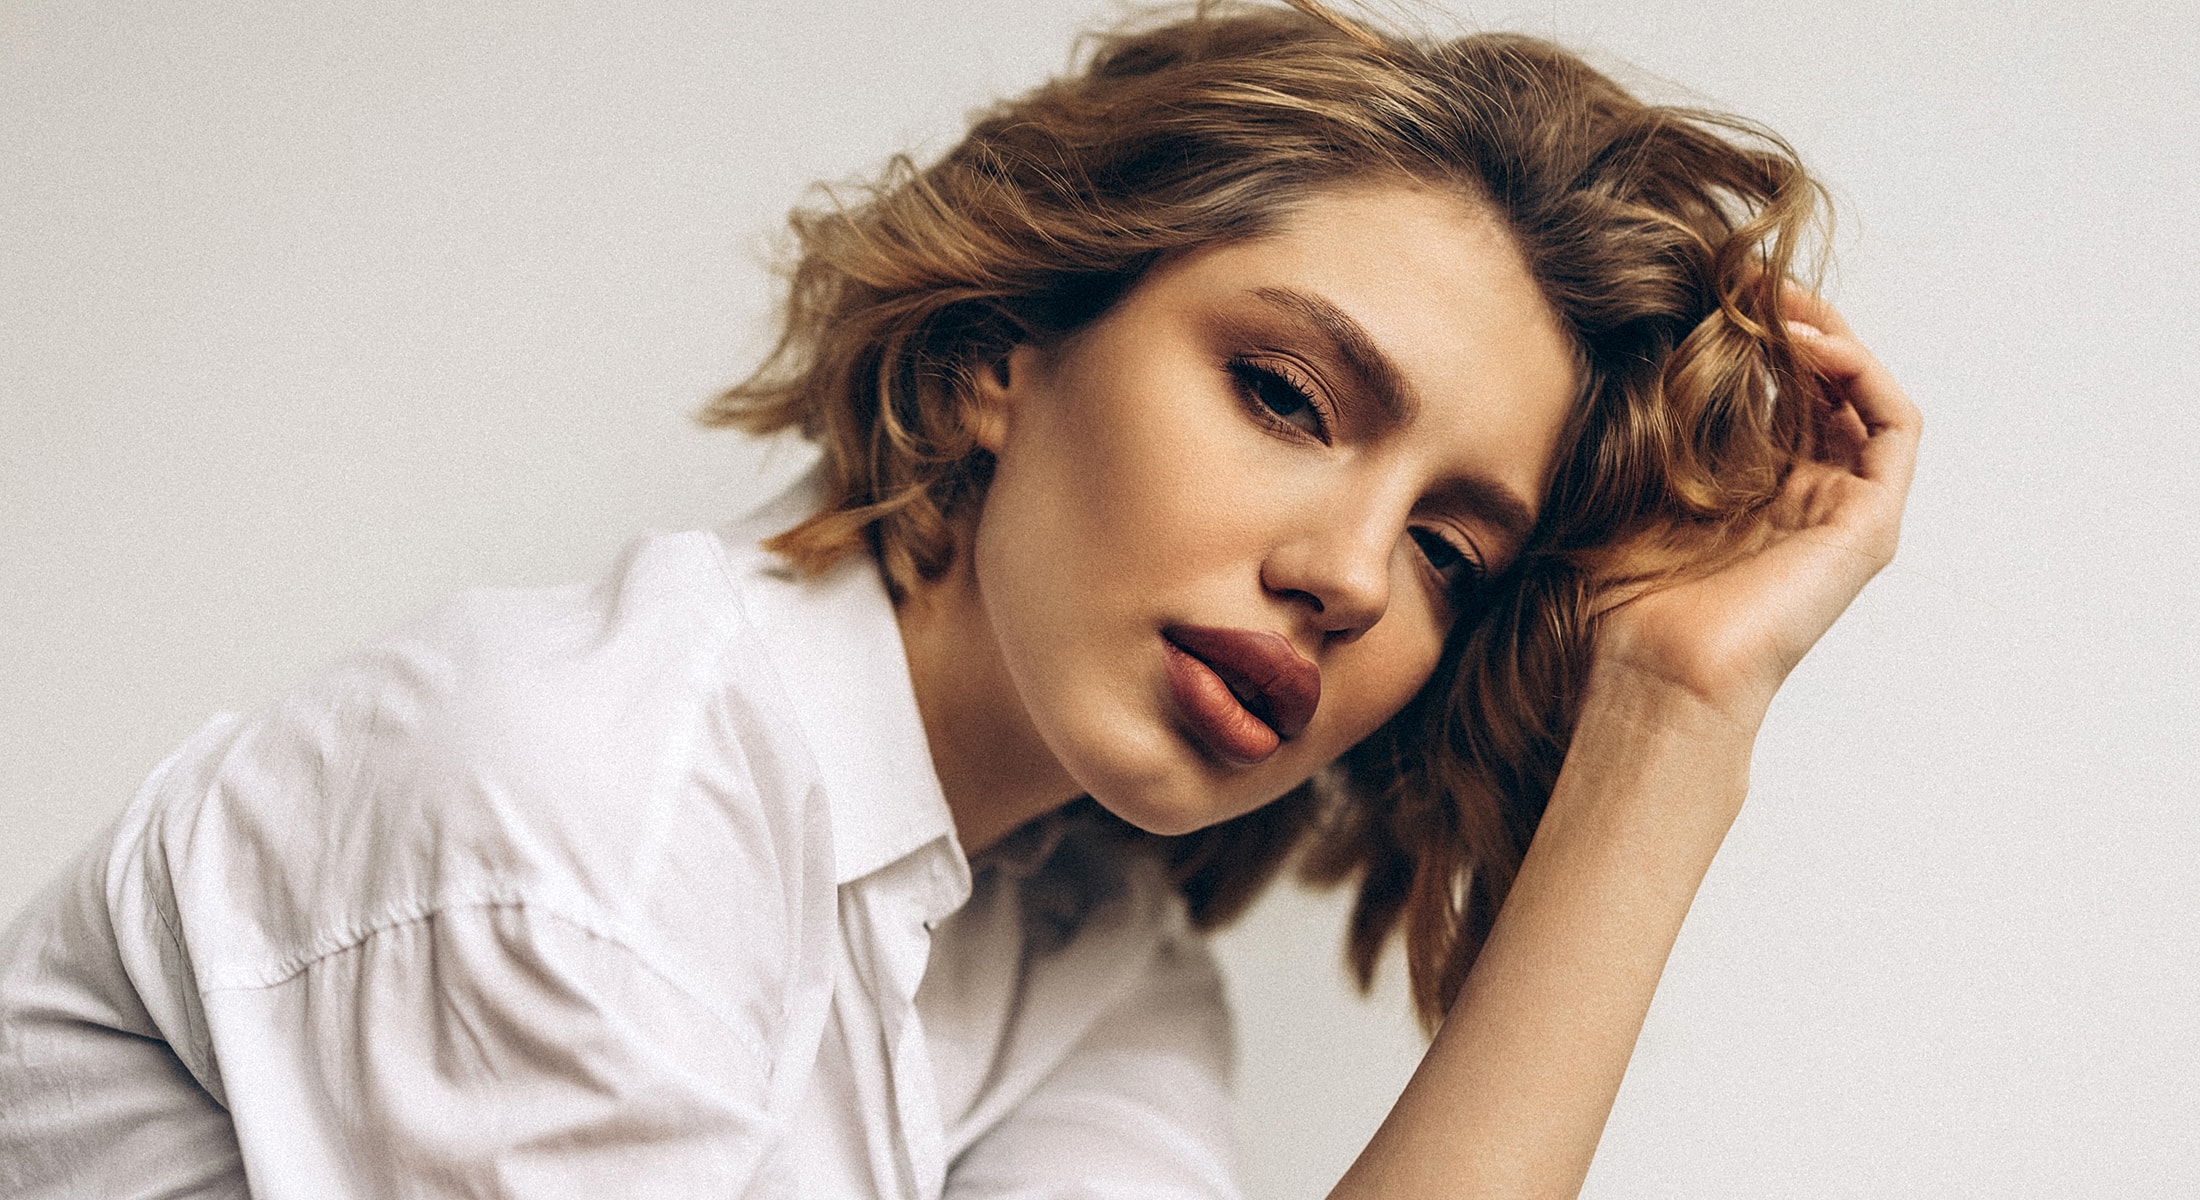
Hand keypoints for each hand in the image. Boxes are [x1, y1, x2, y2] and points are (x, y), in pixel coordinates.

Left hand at [1593, 293, 1921, 727]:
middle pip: (1823, 386)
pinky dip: (1864, 377)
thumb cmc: (1626, 599)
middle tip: (1753, 278)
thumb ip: (1650, 424)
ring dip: (1831, 339)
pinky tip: (1812, 348)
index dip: (1756, 335)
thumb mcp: (1630, 489)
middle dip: (1795, 323)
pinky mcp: (1870, 525)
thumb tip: (1643, 340)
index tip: (1716, 288)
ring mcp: (1842, 512)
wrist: (1656, 670)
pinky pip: (1895, 429)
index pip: (1776, 393)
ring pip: (1863, 398)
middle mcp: (1804, 499)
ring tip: (1781, 304)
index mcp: (1751, 494)